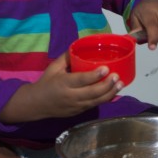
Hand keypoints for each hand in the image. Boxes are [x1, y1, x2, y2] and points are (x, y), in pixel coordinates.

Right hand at [0, 53, 122, 122]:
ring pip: (96, 101)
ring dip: (110, 93)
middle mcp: (71, 96)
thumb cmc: (46, 83)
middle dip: (107, 85)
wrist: (37, 104)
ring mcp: (76, 106)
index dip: (94, 75)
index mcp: (63, 83)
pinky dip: (105, 99)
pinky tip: (113, 92)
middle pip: (93, 92)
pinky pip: (94, 105)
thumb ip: (66, 58)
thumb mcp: (53, 68)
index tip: (106, 69)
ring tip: (120, 84)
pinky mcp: (79, 112)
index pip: (81, 80)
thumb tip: (78, 45)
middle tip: (117, 76)